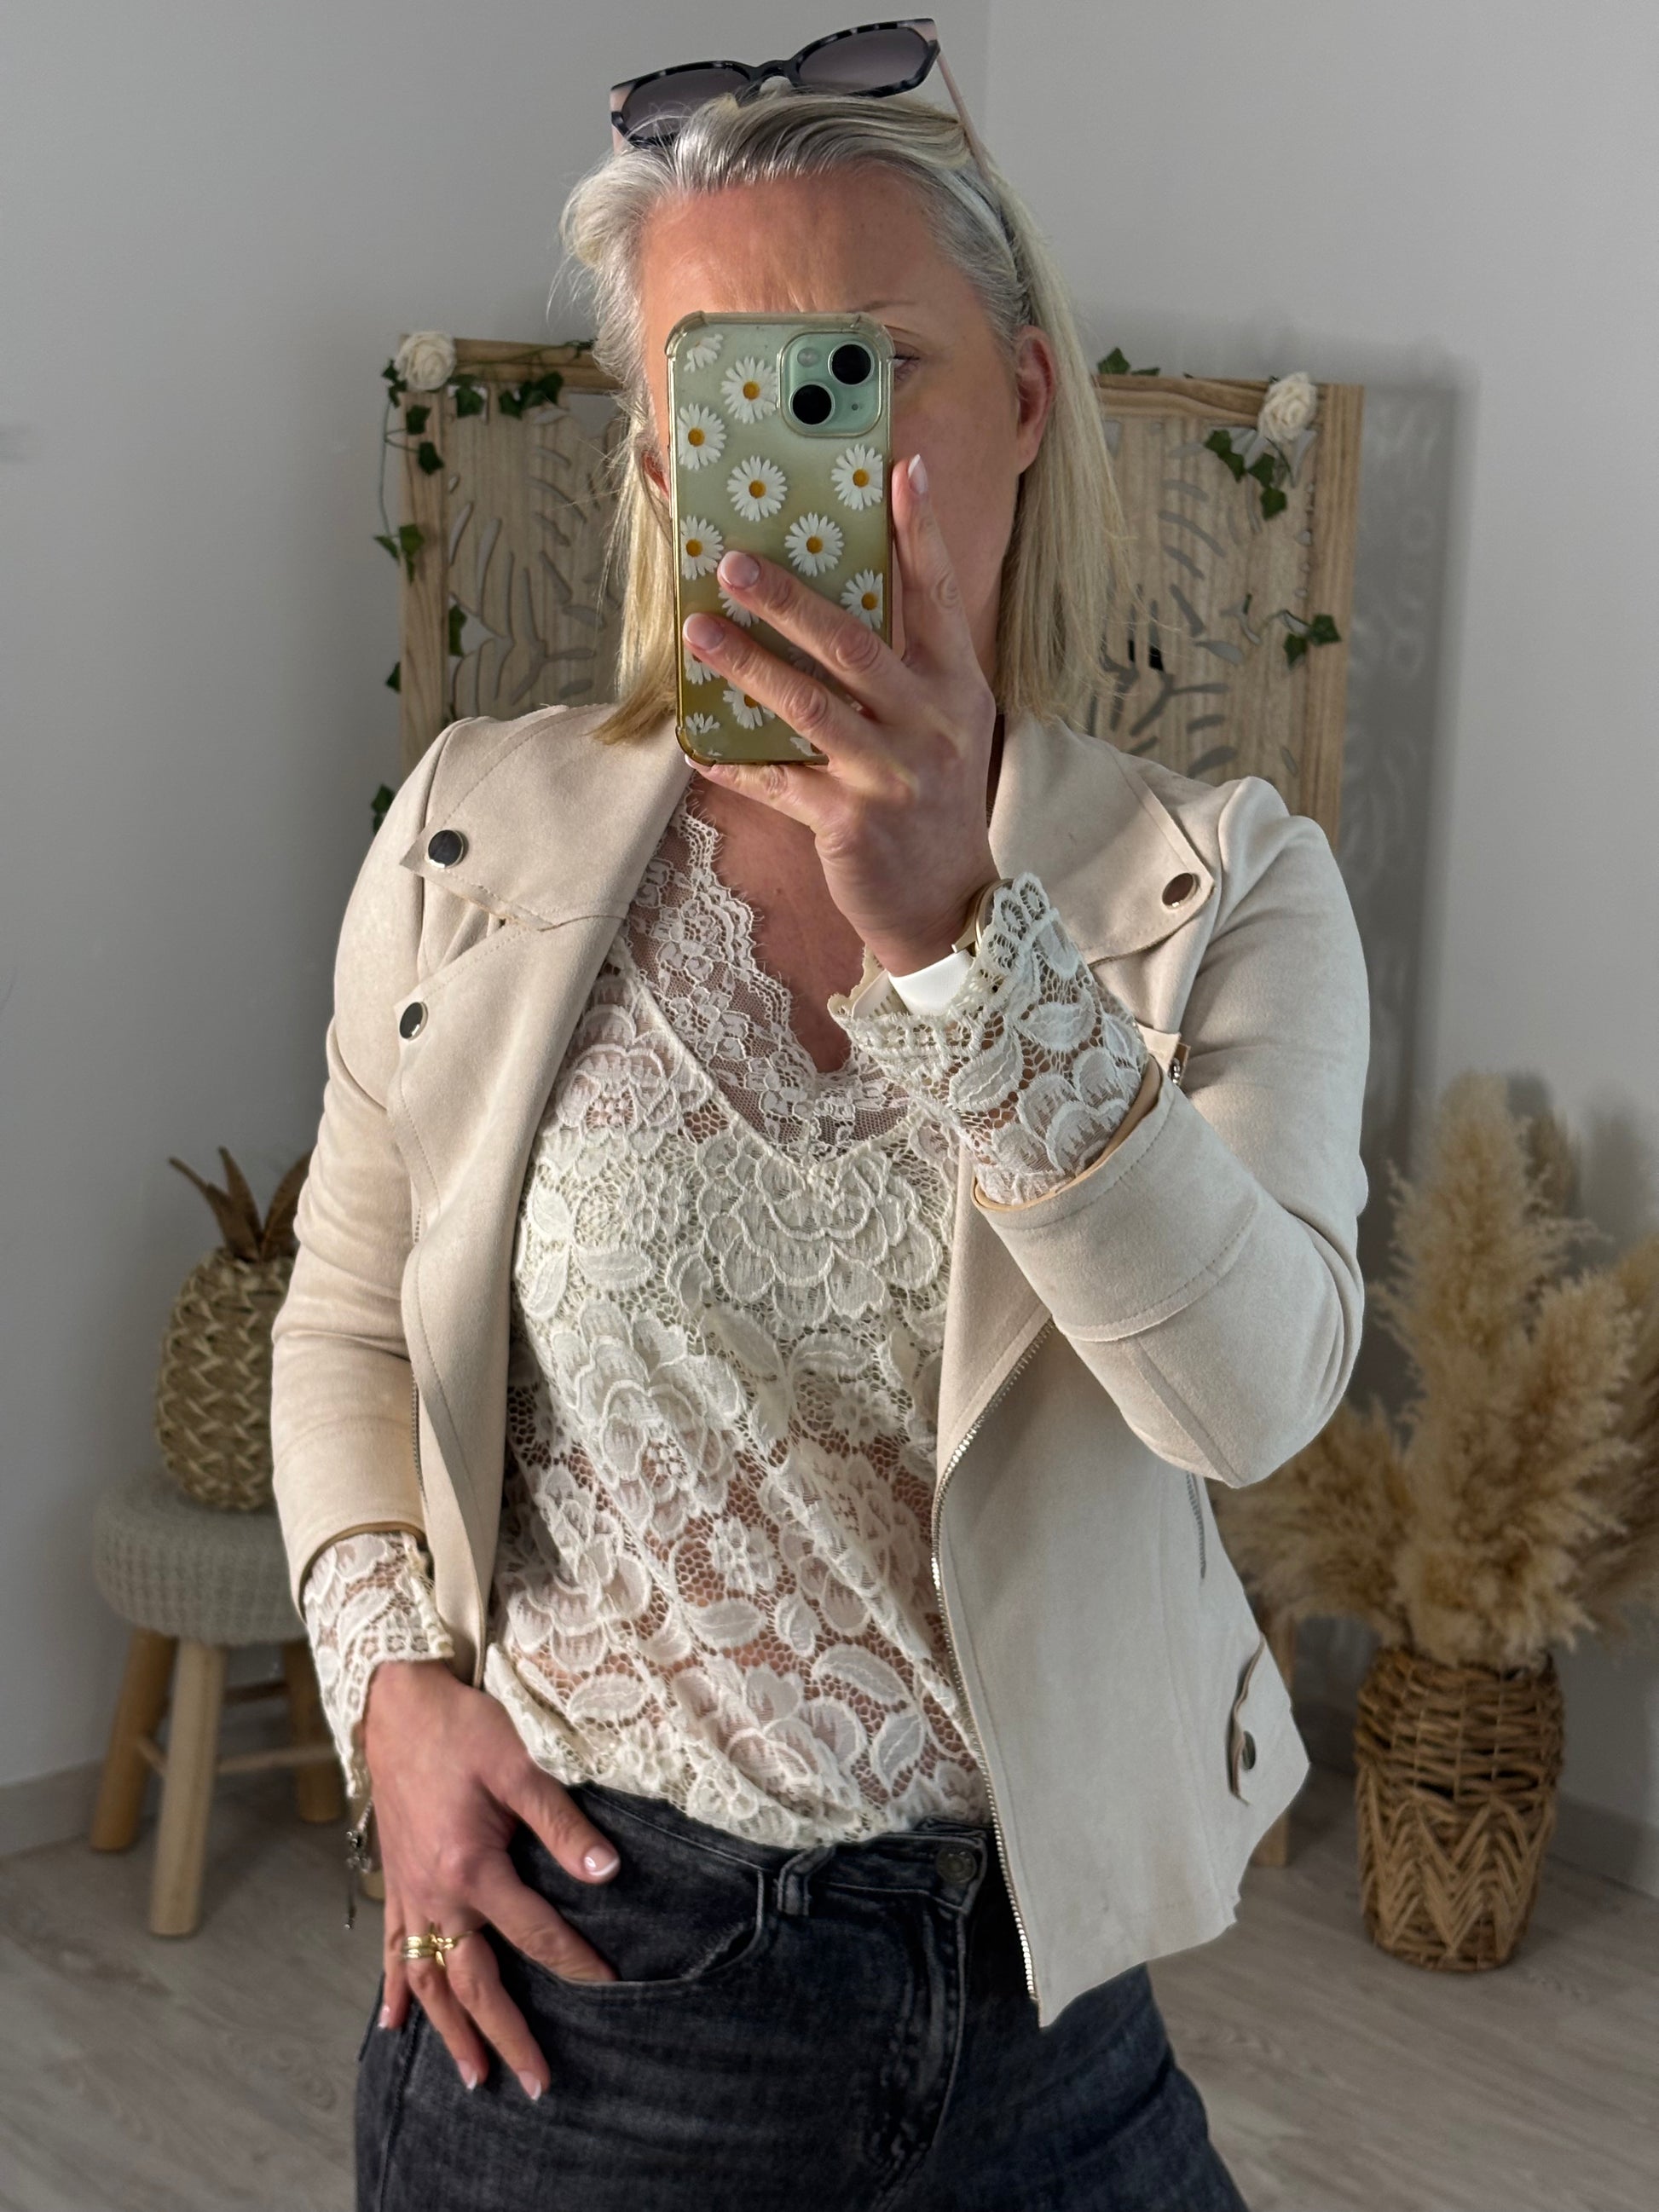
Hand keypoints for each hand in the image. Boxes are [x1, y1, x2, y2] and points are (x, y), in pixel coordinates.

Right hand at [364, 1658, 621, 2098]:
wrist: (396, 1705)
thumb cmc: (461, 1729)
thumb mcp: (519, 1767)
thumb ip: (562, 1824)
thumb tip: (608, 1872)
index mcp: (470, 1867)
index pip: (534, 1932)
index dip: (575, 1961)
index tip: (609, 1985)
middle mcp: (435, 1895)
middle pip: (475, 1982)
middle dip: (507, 2035)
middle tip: (537, 2083)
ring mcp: (409, 1895)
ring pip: (429, 1981)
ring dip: (452, 2032)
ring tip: (474, 2077)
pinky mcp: (395, 1884)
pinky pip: (390, 1952)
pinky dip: (395, 1992)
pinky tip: (395, 2027)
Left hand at [681, 451, 998, 976]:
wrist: (948, 905)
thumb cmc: (931, 800)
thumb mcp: (941, 726)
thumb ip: (905, 667)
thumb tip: (831, 601)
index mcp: (955, 686)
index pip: (938, 595)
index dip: (919, 531)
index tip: (899, 467)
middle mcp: (929, 723)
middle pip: (852, 643)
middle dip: (788, 599)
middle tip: (730, 561)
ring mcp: (890, 774)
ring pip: (807, 706)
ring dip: (745, 664)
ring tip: (696, 630)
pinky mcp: (851, 822)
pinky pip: (778, 780)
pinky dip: (731, 761)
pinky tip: (690, 741)